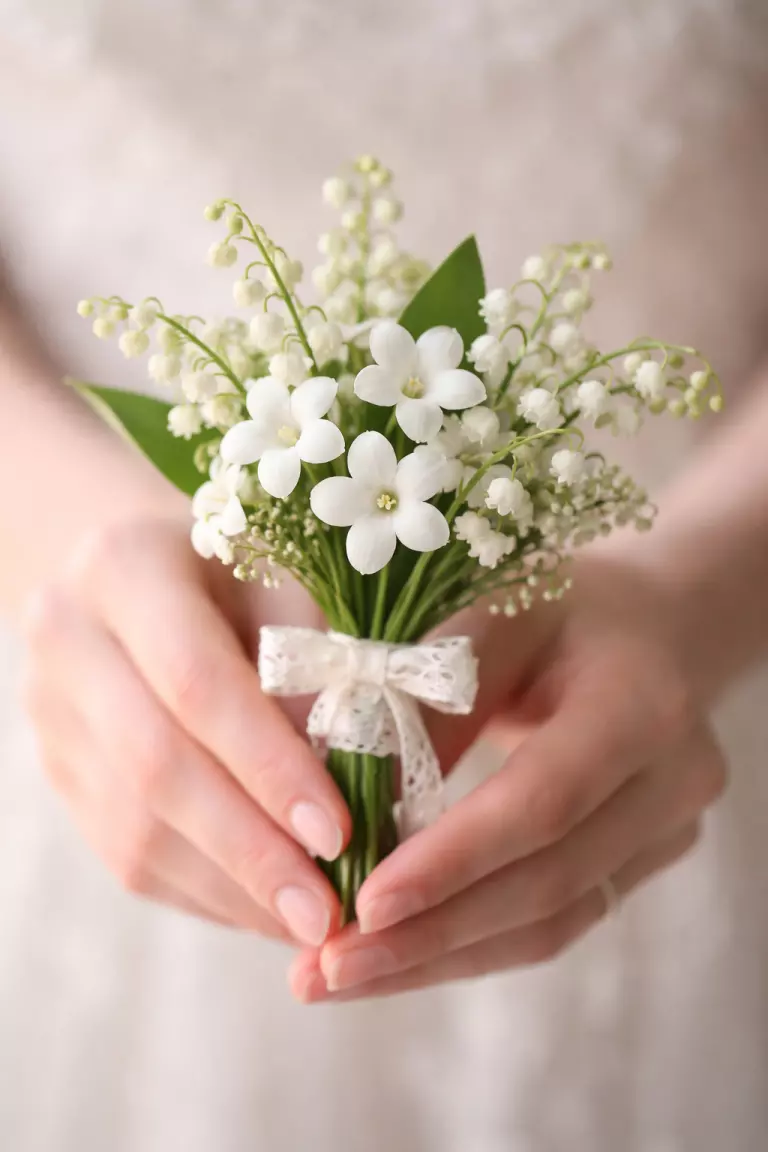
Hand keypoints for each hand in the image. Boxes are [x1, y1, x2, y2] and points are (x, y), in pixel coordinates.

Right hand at [21, 518, 350, 944]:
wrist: (134, 570)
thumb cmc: (238, 568)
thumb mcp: (288, 577)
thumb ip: (326, 659)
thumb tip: (376, 781)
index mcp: (127, 567)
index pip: (196, 682)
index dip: (268, 765)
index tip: (337, 833)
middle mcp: (68, 640)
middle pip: (156, 767)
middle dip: (251, 851)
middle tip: (327, 913)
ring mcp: (52, 713)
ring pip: (134, 827)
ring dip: (231, 888)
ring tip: (312, 924)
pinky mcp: (61, 771)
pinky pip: (125, 852)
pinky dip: (205, 892)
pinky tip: (265, 909)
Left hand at [290, 551, 726, 1000]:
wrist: (652, 627)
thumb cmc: (557, 605)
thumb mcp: (490, 617)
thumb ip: (430, 699)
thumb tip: (345, 799)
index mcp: (640, 703)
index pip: (543, 799)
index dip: (454, 859)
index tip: (364, 906)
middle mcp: (672, 781)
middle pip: (546, 885)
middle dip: (429, 935)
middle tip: (324, 969)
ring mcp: (666, 834)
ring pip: (548, 923)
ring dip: (436, 958)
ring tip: (336, 978)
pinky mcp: (640, 866)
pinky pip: (551, 922)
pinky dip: (466, 944)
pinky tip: (393, 958)